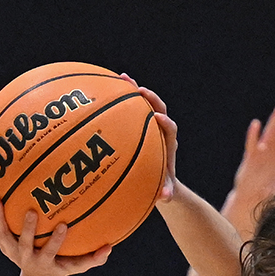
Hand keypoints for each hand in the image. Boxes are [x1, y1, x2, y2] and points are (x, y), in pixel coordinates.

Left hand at [0, 197, 112, 275]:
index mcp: (44, 261)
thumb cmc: (61, 266)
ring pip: (2, 234)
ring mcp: (10, 249)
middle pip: (24, 243)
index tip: (64, 225)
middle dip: (26, 229)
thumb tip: (111, 248)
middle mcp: (25, 256)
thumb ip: (94, 259)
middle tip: (31, 211)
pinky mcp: (1, 243)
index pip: (51, 251)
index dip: (56, 241)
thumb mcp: (77, 266)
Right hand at [122, 78, 179, 200]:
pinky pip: (128, 108)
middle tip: (140, 90)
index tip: (158, 118)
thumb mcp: (163, 191)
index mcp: (168, 143)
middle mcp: (160, 130)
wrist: (159, 179)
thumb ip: (166, 193)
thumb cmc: (160, 185)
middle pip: (159, 108)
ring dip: (133, 90)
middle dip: (151, 98)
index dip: (166, 123)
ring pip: (143, 104)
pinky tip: (104, 89)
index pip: (170, 128)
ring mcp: (148, 125)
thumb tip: (166, 197)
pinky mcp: (137, 124)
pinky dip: (119, 98)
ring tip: (122, 77)